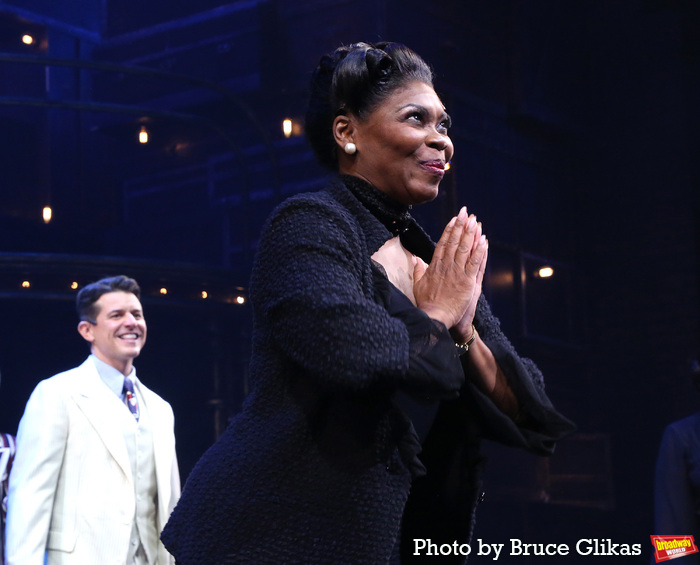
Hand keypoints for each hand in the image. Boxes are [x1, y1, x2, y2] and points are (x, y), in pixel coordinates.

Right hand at [412, 207, 487, 330]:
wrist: (435, 317)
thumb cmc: (426, 304)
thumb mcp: (418, 285)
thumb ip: (418, 271)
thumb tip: (415, 259)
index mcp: (434, 266)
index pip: (443, 243)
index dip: (449, 230)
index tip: (454, 219)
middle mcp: (446, 266)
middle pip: (455, 241)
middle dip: (461, 225)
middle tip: (466, 212)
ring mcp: (457, 272)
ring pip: (465, 248)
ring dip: (471, 233)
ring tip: (475, 220)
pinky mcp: (467, 281)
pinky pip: (475, 262)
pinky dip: (480, 251)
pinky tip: (484, 240)